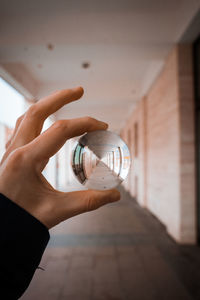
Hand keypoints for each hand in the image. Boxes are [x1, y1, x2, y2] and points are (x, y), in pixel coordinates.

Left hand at [0, 87, 119, 228]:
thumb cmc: (21, 220)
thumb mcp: (56, 211)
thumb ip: (88, 201)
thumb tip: (115, 196)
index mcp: (26, 160)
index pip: (61, 130)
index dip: (86, 124)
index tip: (104, 127)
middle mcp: (15, 150)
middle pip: (37, 111)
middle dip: (60, 97)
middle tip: (80, 90)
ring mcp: (10, 150)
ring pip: (27, 117)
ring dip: (47, 105)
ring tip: (65, 99)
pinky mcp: (10, 155)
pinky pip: (22, 127)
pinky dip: (37, 118)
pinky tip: (46, 122)